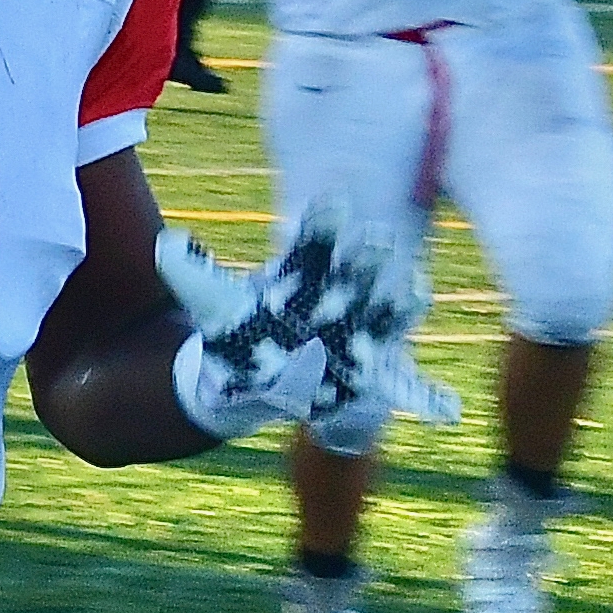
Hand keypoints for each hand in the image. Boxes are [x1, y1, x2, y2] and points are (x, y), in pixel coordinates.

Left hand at [159, 213, 460, 455]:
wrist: (256, 372)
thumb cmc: (242, 330)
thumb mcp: (213, 303)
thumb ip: (190, 273)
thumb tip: (165, 245)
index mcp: (310, 267)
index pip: (323, 234)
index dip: (327, 220)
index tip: (330, 203)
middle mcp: (345, 292)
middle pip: (364, 265)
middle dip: (370, 255)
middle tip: (374, 241)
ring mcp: (363, 330)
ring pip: (391, 309)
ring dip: (401, 302)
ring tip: (411, 292)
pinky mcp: (371, 370)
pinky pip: (404, 381)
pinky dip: (425, 395)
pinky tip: (447, 409)